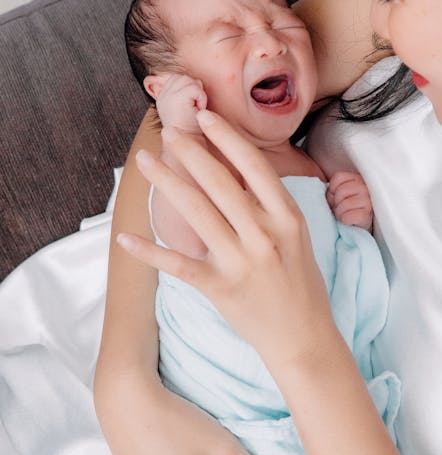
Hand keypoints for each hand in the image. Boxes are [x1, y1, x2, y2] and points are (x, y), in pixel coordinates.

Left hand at [117, 111, 337, 375]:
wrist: (304, 338)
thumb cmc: (300, 283)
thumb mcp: (297, 237)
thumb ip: (270, 206)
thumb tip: (237, 170)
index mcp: (287, 217)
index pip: (254, 167)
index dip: (227, 138)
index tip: (206, 116)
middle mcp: (265, 234)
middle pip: (220, 183)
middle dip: (190, 152)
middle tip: (168, 131)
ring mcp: (241, 262)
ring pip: (196, 213)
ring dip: (166, 183)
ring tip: (145, 161)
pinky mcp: (220, 288)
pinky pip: (178, 264)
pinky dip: (149, 251)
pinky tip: (125, 237)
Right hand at [153, 74, 207, 132]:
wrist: (186, 148)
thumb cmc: (191, 131)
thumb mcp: (185, 109)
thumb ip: (186, 94)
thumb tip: (198, 81)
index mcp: (162, 97)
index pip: (177, 79)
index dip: (189, 89)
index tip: (191, 106)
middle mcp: (162, 95)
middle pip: (183, 77)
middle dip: (194, 90)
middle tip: (194, 108)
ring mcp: (167, 97)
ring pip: (190, 81)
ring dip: (198, 95)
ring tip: (195, 110)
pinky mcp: (176, 99)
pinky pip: (195, 88)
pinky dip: (201, 99)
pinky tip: (197, 111)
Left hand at [326, 171, 373, 230]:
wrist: (358, 226)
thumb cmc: (346, 209)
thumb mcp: (339, 194)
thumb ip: (333, 189)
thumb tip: (328, 192)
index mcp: (357, 179)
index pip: (338, 177)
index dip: (332, 189)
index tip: (337, 198)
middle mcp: (364, 187)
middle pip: (340, 191)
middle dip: (336, 202)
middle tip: (340, 208)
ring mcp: (367, 200)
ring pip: (344, 204)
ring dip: (339, 213)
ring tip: (344, 214)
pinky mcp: (367, 215)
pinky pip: (348, 216)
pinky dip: (345, 220)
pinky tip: (348, 221)